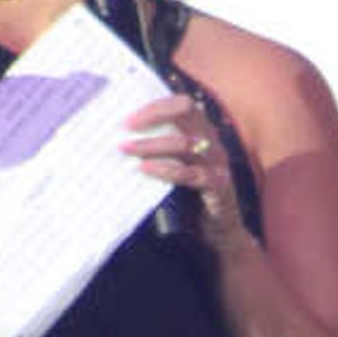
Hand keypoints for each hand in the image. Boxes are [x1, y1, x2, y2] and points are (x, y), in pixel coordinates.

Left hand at [123, 92, 242, 239]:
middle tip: (125, 126)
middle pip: (187, 111)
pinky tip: (145, 170)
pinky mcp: (217, 186)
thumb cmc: (190, 197)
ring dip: (151, 144)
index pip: (182, 103)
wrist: (219, 232)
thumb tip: (118, 141)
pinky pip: (191, 174)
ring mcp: (216, 163)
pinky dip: (165, 170)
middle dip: (154, 113)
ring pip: (184, 143)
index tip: (128, 117)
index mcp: (202, 132)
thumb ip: (157, 152)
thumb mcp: (175, 168)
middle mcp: (212, 141)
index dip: (155, 105)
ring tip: (125, 148)